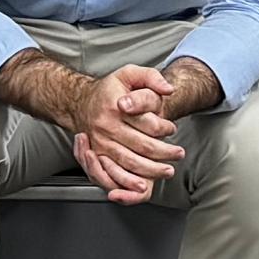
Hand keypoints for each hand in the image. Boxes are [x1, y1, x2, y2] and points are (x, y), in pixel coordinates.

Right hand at [64, 59, 181, 202]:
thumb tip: (168, 89)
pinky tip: (142, 184)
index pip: (147, 122)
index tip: (172, 128)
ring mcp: (100, 143)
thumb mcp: (128, 74)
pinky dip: (128, 181)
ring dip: (151, 170)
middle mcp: (106, 126)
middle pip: (141, 145)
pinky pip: (113, 173)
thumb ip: (151, 77)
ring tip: (167, 171)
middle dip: (164, 153)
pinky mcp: (97, 155)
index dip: (164, 128)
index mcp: (116, 106)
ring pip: (130, 162)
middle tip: (178, 154)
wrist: (80, 102)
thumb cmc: (109, 90)